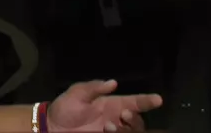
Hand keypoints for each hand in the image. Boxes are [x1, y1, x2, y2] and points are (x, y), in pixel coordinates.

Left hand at [48, 80, 162, 132]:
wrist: (52, 127)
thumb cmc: (65, 108)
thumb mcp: (76, 94)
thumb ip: (93, 88)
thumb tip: (113, 82)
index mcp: (111, 104)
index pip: (133, 102)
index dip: (146, 101)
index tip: (158, 100)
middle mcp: (116, 118)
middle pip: (138, 121)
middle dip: (136, 119)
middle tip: (124, 115)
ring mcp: (112, 130)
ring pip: (132, 132)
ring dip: (126, 130)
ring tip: (108, 126)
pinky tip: (107, 130)